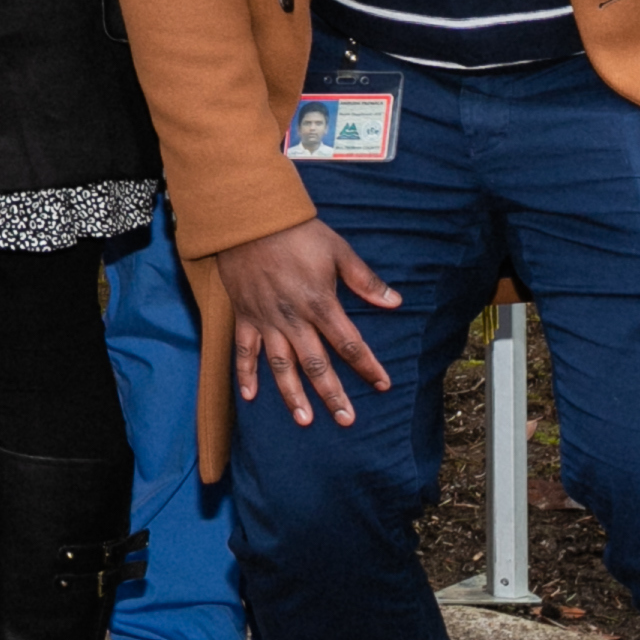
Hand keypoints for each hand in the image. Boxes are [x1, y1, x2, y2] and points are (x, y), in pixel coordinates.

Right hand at [209, 219, 402, 430]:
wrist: (250, 219)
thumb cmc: (298, 232)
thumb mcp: (338, 250)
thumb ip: (365, 280)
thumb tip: (395, 302)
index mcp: (320, 303)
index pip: (349, 343)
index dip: (368, 366)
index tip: (383, 384)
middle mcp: (293, 318)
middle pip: (316, 364)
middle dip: (333, 394)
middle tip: (347, 419)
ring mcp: (266, 320)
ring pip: (281, 366)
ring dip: (292, 395)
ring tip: (304, 420)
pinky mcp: (245, 316)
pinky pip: (244, 351)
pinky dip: (245, 374)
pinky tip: (250, 397)